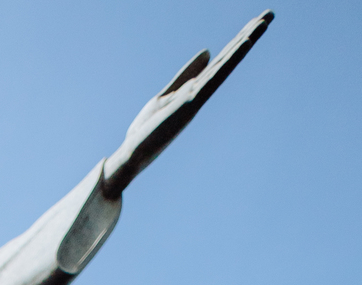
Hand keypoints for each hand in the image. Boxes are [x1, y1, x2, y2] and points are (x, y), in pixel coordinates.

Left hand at [102, 11, 272, 198]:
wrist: (132, 154)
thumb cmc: (146, 129)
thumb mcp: (166, 94)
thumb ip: (186, 74)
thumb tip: (207, 51)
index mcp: (195, 88)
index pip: (220, 59)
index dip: (237, 40)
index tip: (256, 20)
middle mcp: (200, 91)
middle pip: (227, 58)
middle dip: (248, 35)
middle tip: (270, 13)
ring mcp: (197, 97)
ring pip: (225, 65)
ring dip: (245, 42)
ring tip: (264, 21)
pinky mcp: (191, 103)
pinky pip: (214, 78)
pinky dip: (229, 60)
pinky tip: (244, 43)